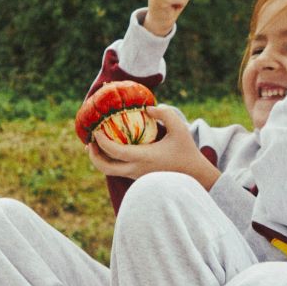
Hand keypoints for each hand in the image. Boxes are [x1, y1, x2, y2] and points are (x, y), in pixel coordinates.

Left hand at [87, 108, 219, 187]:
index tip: (96, 129)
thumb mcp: (179, 128)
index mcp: (143, 158)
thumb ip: (164, 113)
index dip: (101, 141)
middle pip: (105, 168)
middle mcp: (136, 170)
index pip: (113, 151)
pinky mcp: (139, 177)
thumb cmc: (187, 151)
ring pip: (110, 171)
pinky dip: (111, 160)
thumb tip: (146, 108)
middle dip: (94, 155)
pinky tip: (113, 148)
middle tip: (90, 142)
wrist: (195, 175)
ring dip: (101, 159)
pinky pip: (119, 170)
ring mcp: (137, 176)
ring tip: (97, 145)